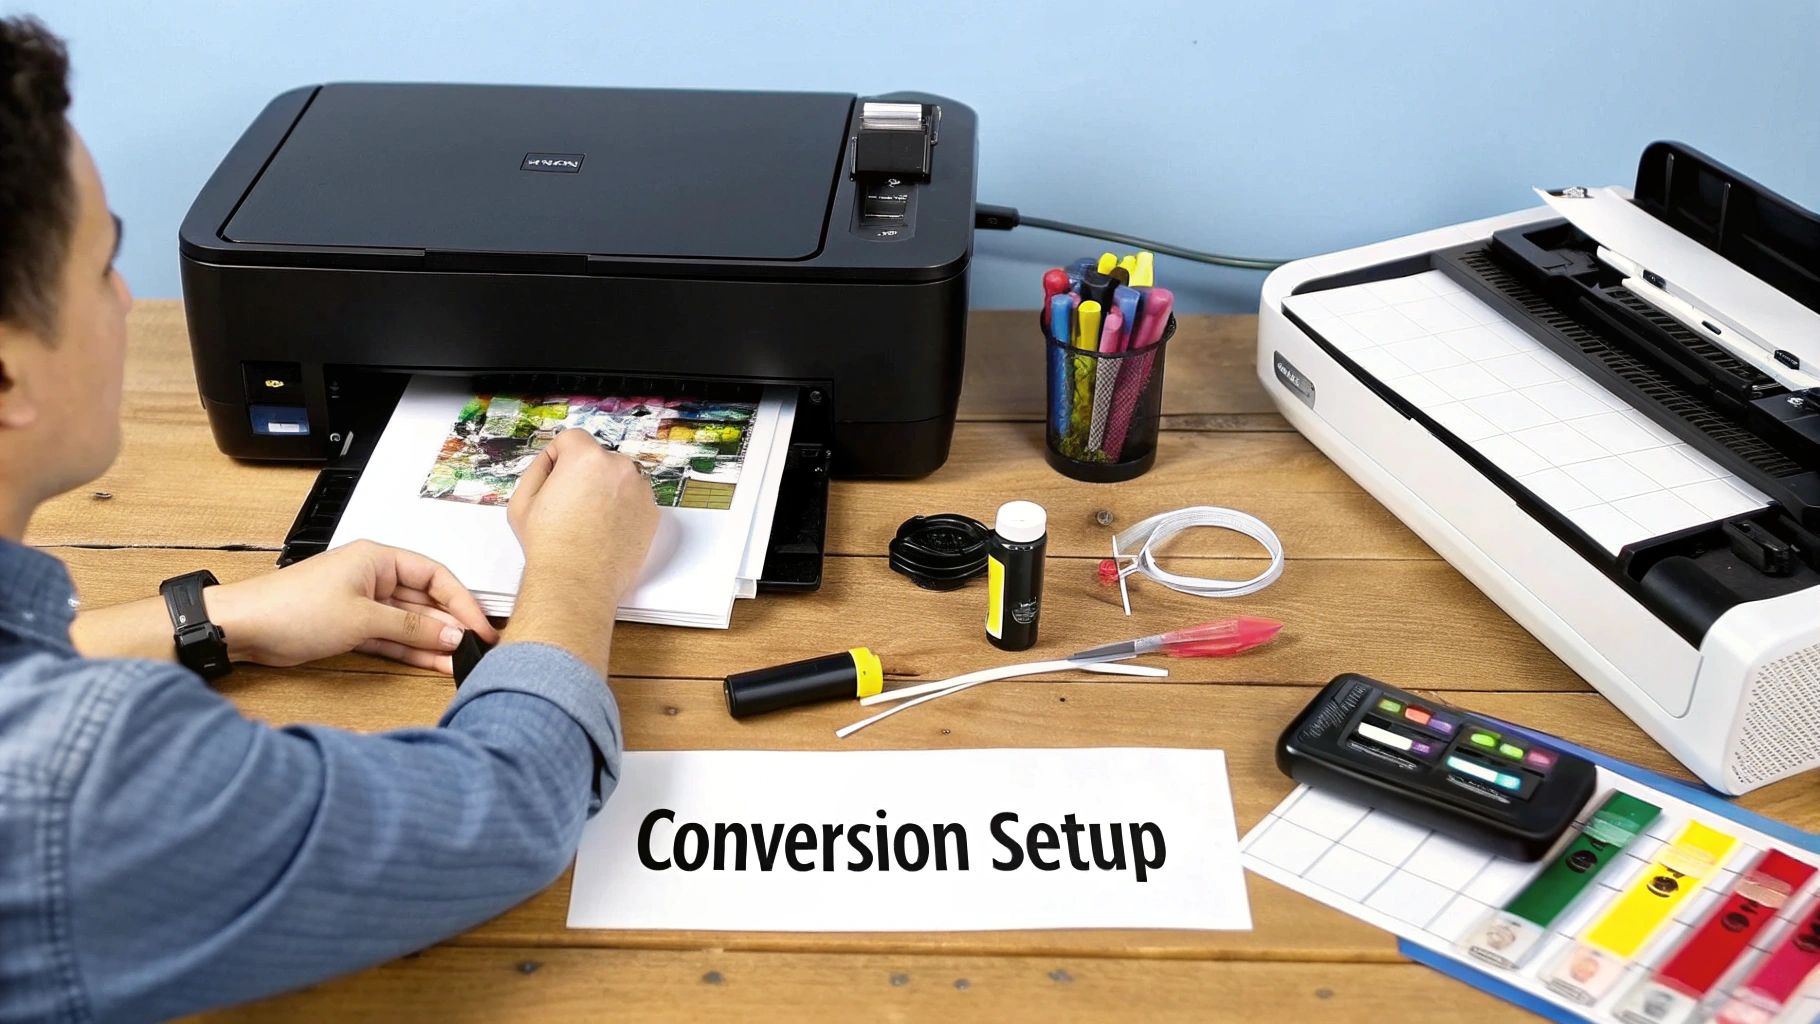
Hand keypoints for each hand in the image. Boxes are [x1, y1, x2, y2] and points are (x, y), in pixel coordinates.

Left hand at [206, 541, 498, 672]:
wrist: (244, 628)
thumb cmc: (292, 609)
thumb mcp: (362, 618)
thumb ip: (411, 627)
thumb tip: (452, 633)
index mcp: (378, 558)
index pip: (436, 576)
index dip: (462, 602)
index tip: (481, 627)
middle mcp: (373, 577)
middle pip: (425, 601)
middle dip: (450, 625)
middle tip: (475, 649)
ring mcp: (363, 603)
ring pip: (410, 623)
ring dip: (433, 642)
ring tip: (460, 663)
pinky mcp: (351, 627)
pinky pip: (391, 637)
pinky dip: (410, 650)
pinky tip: (434, 663)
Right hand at [504, 429, 657, 673]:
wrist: (577, 582)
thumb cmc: (549, 545)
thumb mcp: (523, 500)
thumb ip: (539, 468)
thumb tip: (553, 459)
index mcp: (586, 458)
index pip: (572, 438)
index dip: (558, 457)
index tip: (555, 479)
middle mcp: (619, 467)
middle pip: (598, 459)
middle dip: (585, 475)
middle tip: (570, 506)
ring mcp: (640, 490)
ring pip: (619, 480)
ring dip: (607, 491)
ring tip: (588, 522)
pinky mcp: (652, 513)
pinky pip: (634, 501)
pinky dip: (623, 510)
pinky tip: (605, 531)